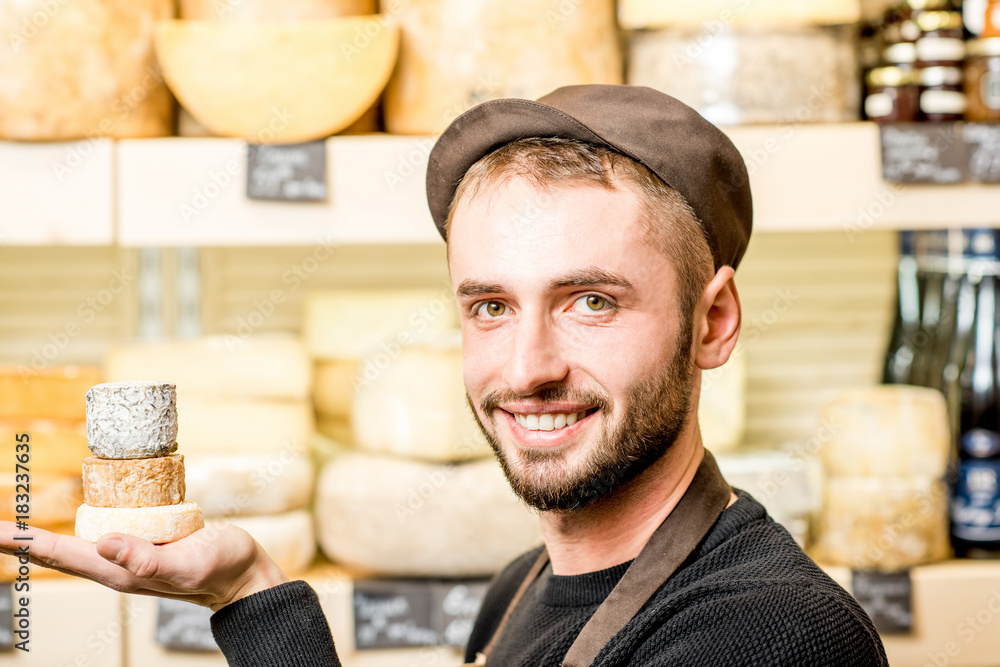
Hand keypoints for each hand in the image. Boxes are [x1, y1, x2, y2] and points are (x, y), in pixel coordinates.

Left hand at [0, 522, 288, 611]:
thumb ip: (149, 558)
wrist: (244, 575)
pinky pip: (101, 535)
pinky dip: (76, 529)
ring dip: (42, 539)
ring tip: (15, 530)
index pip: (62, 555)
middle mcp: (117, 566)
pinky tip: (76, 519)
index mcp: (121, 571)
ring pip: (76, 546)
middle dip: (23, 542)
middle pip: (59, 554)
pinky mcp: (144, 545)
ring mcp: (129, 557)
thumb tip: (103, 545)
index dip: (26, 543)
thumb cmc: (221, 568)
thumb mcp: (189, 562)